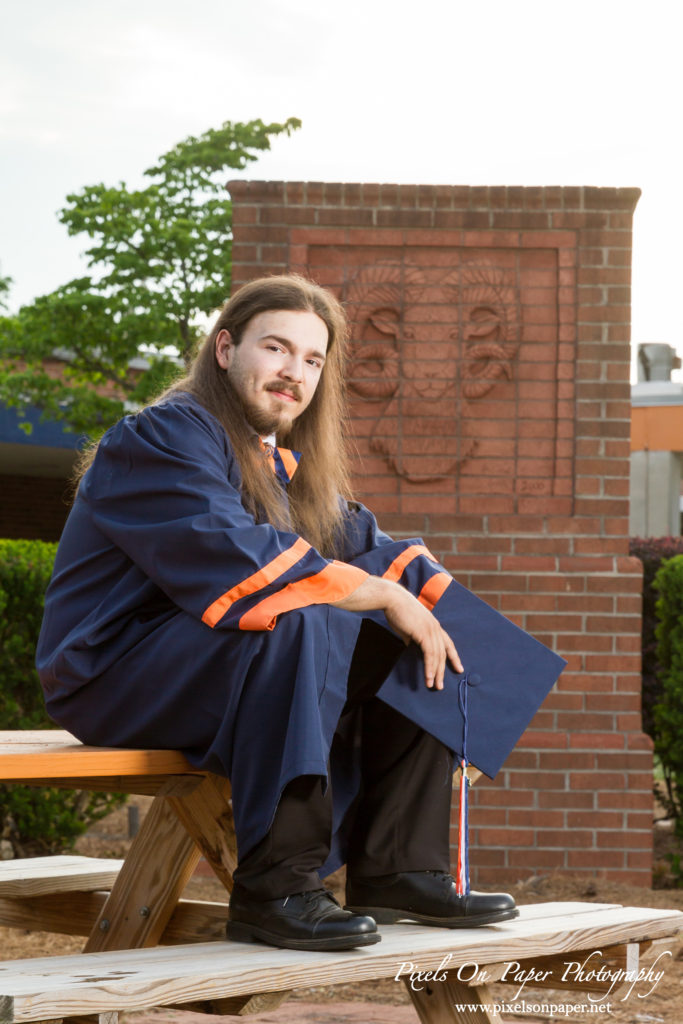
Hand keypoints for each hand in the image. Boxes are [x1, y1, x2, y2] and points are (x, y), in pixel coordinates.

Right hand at [332, 575, 462, 689]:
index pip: (448, 643)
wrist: (392, 599)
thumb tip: (410, 647)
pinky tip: (428, 676)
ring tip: (434, 685)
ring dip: (436, 672)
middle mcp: (436, 628)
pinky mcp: (424, 633)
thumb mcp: (408, 627)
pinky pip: (430, 654)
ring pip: (438, 655)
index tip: (459, 668)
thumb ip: (411, 638)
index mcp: (434, 625)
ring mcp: (431, 630)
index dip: (454, 657)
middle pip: (443, 653)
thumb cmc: (397, 611)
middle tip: (441, 685)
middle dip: (443, 670)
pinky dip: (430, 667)